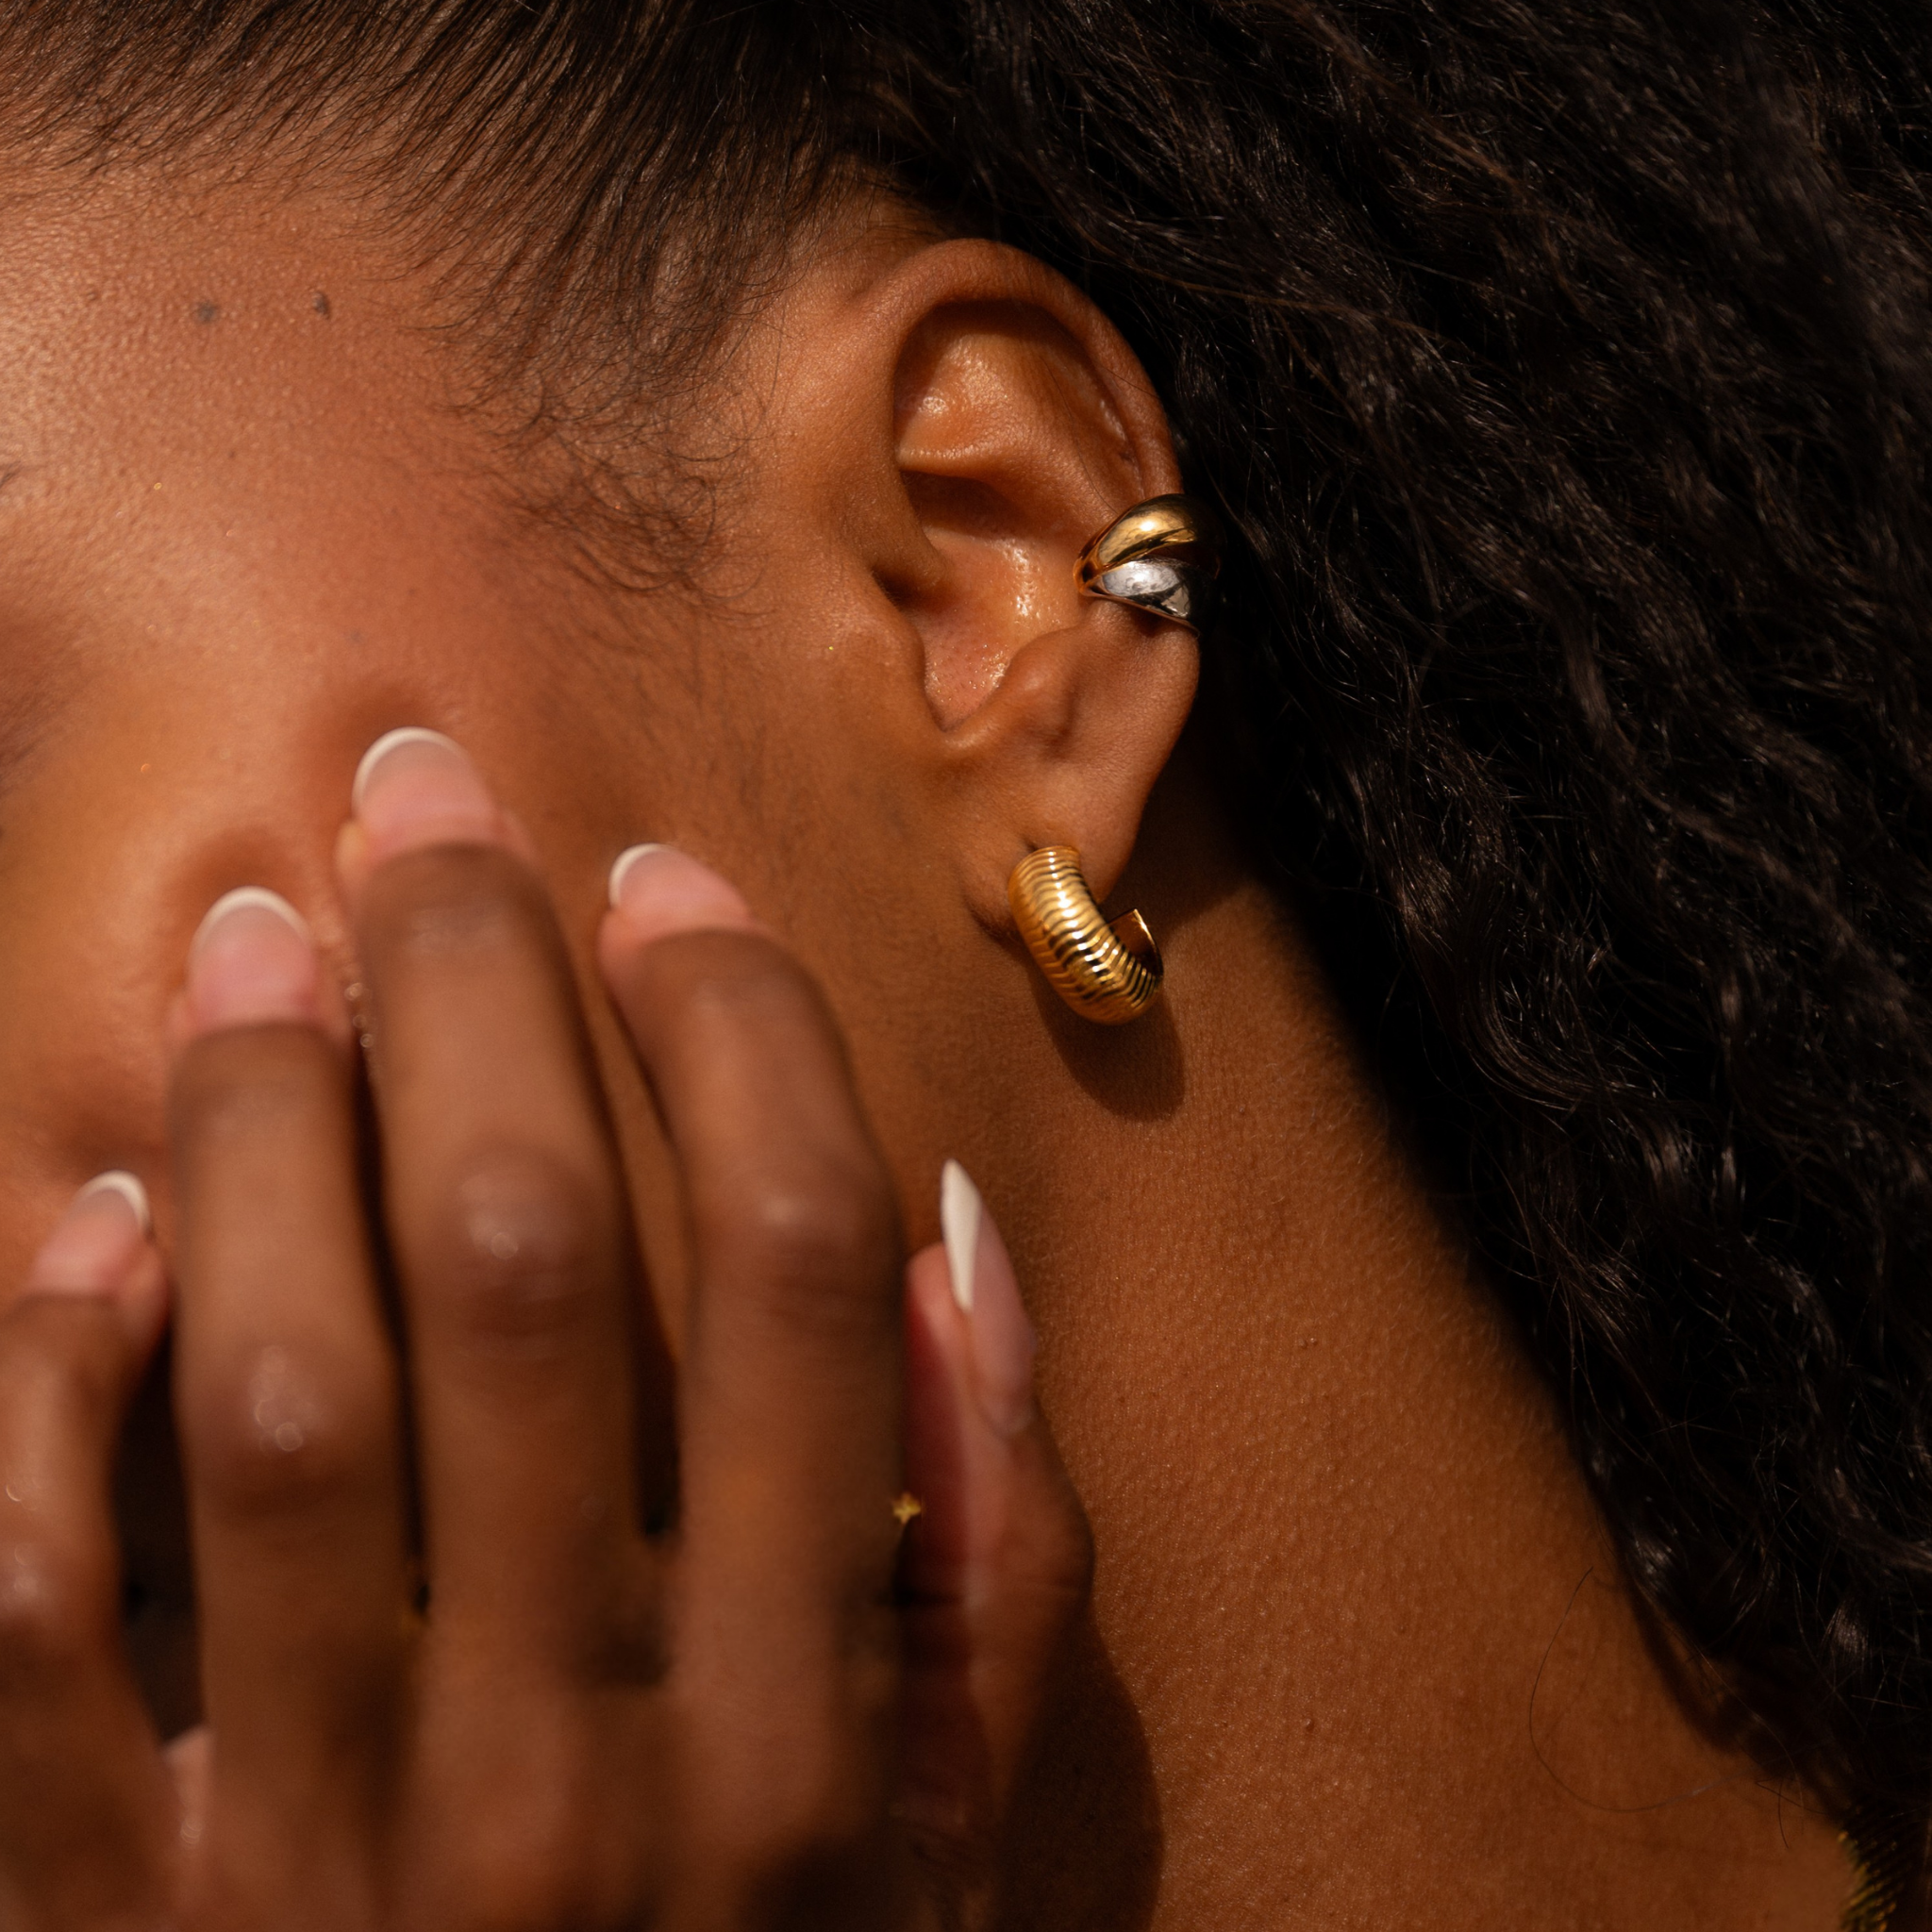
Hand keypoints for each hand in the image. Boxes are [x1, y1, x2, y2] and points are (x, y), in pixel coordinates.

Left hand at [0, 731, 1088, 1929]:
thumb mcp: (952, 1869)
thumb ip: (990, 1558)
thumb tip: (944, 1236)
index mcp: (804, 1748)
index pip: (792, 1272)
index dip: (735, 1031)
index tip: (667, 886)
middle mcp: (572, 1779)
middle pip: (519, 1262)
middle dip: (471, 979)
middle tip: (419, 791)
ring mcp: (313, 1868)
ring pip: (272, 1390)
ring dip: (256, 1118)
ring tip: (252, 933)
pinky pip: (24, 1613)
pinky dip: (37, 1389)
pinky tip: (83, 1230)